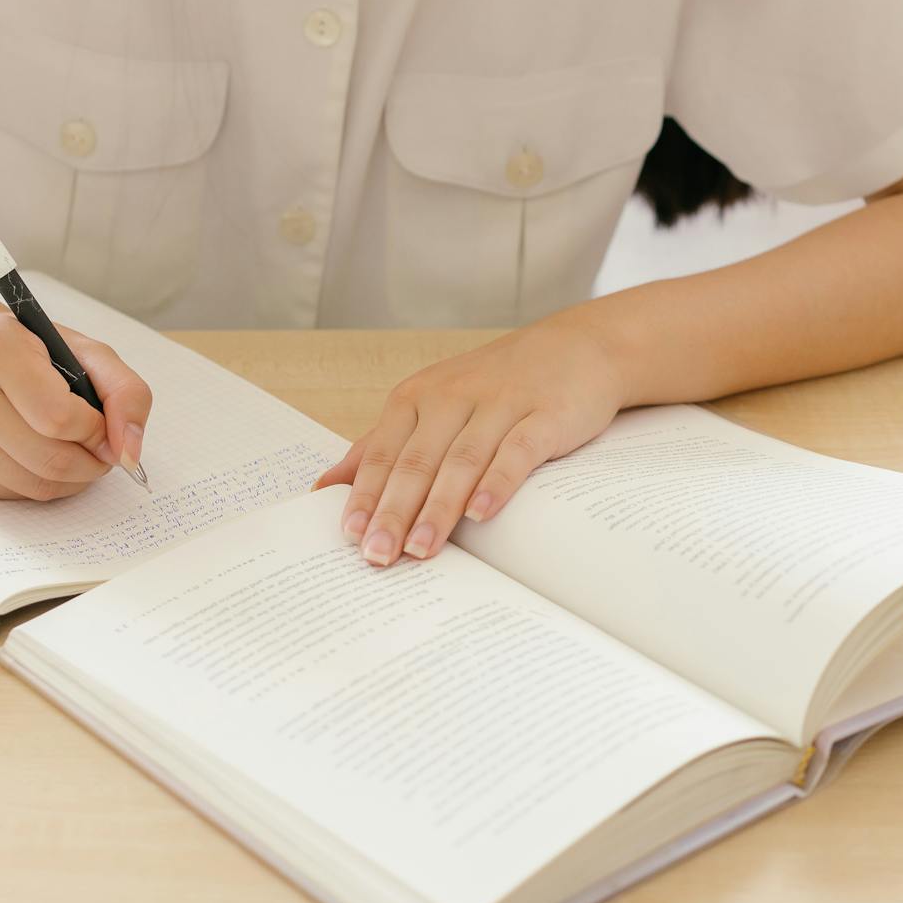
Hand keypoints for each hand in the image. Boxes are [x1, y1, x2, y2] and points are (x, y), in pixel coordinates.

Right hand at [0, 308, 152, 500]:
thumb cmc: (36, 353)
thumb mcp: (89, 354)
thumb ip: (126, 394)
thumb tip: (129, 453)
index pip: (59, 417)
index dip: (96, 431)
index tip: (106, 427)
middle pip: (46, 458)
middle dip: (90, 463)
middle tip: (101, 451)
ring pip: (30, 484)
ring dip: (70, 480)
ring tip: (77, 454)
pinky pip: (9, 494)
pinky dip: (40, 485)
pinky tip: (41, 457)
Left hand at [309, 312, 625, 565]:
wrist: (577, 347)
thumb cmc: (496, 385)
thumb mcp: (431, 404)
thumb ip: (381, 444)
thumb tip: (324, 485)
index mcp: (418, 396)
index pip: (384, 452)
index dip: (366, 494)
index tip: (350, 536)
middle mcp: (453, 397)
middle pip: (417, 460)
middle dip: (394, 510)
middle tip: (377, 555)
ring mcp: (500, 404)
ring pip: (461, 460)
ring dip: (438, 507)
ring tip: (420, 550)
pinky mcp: (544, 415)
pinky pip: (516, 450)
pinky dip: (496, 481)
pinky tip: (480, 513)